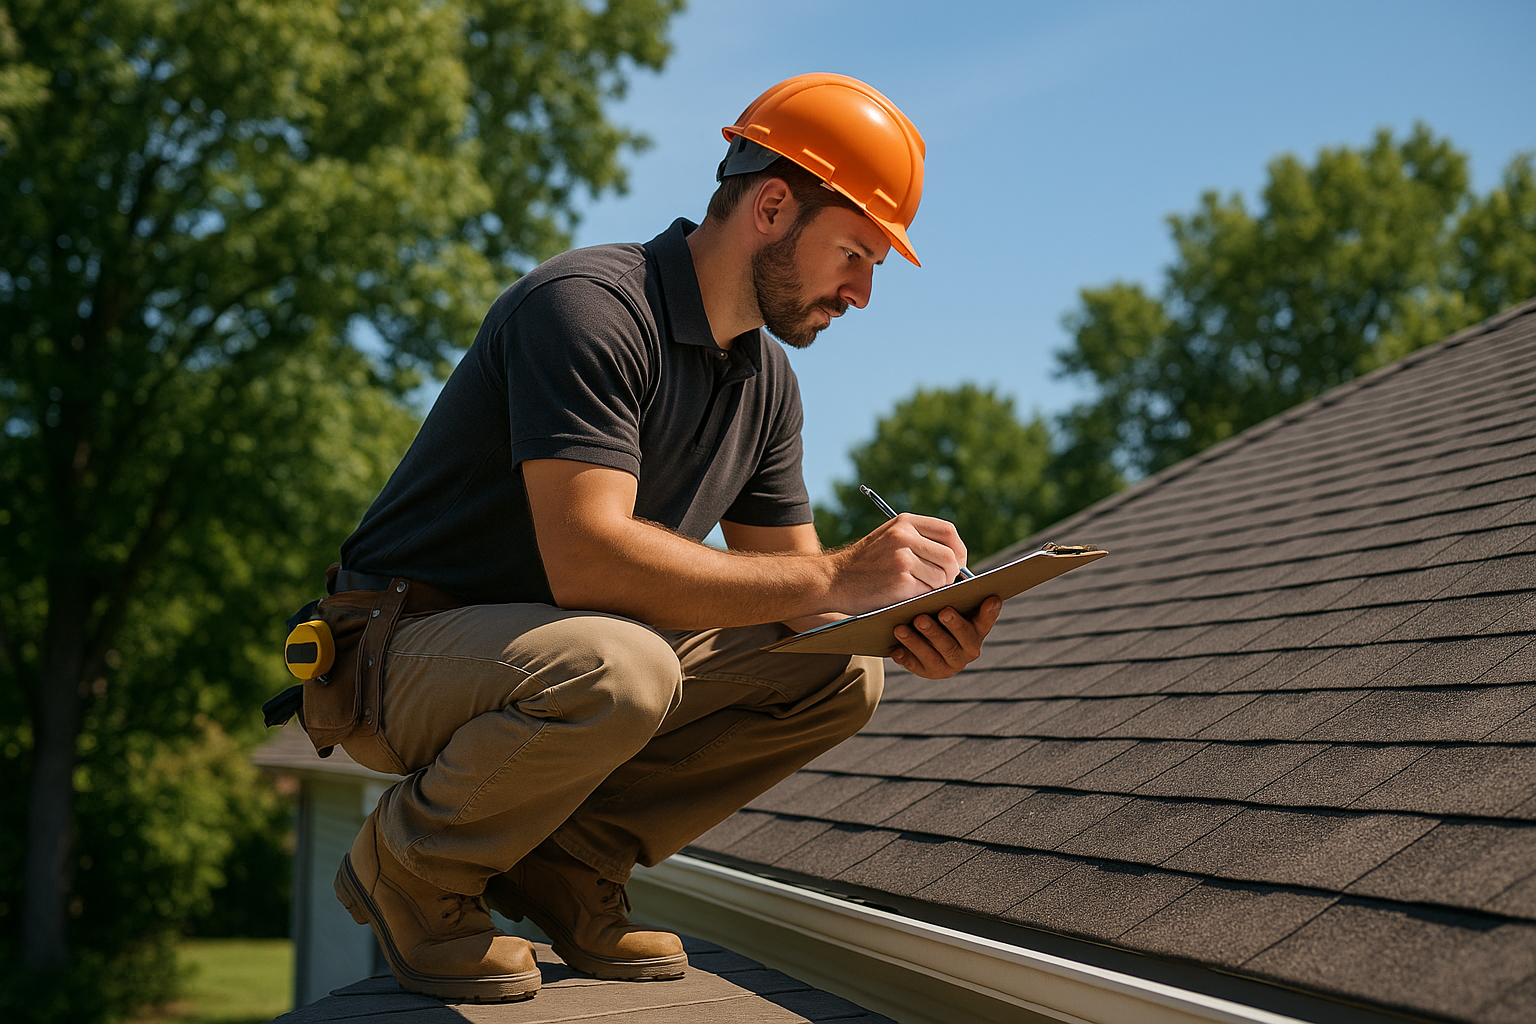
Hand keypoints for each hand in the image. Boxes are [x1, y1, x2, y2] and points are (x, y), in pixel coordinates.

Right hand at [830, 513, 966, 613]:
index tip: (958, 564)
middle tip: (941, 584)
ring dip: (935, 588)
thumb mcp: (889, 538)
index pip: (948, 531)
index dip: (959, 550)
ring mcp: (902, 558)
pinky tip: (905, 595)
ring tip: (916, 589)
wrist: (833, 580)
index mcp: (904, 522)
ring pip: (942, 577)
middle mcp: (904, 536)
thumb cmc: (865, 564)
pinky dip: (922, 597)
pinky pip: (928, 591)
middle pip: (950, 557)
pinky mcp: (900, 581)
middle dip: (951, 574)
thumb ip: (919, 539)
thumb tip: (957, 557)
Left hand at [890, 596, 1000, 678]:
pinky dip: (906, 658)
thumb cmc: (940, 610)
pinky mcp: (930, 672)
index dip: (989, 612)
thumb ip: (955, 594)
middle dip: (942, 628)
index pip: (985, 621)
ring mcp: (950, 664)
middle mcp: (968, 650)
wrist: (926, 637)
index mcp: (977, 630)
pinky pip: (917, 666)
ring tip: (900, 629)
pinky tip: (896, 651)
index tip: (990, 599)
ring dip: (916, 642)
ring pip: (934, 655)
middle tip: (927, 616)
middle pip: (956, 641)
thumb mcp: (950, 602)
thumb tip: (948, 570)